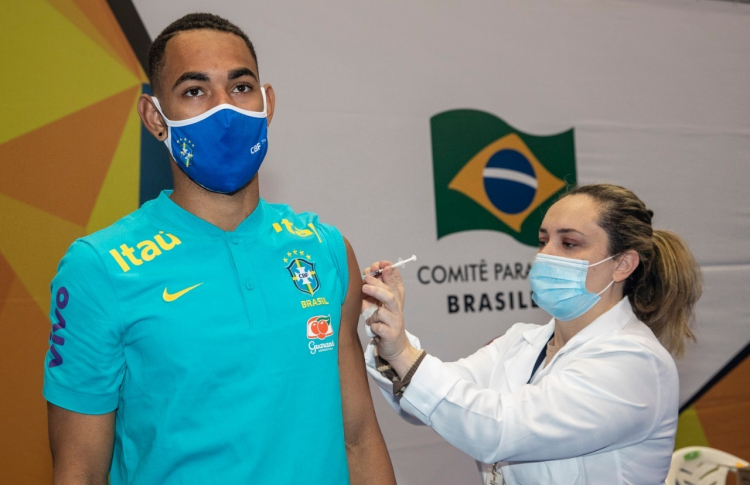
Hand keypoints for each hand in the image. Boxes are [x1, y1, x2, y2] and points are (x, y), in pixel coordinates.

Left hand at [362, 261, 419, 376]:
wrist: (394, 347)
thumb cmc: (384, 323)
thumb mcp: (380, 305)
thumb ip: (374, 291)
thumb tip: (366, 275)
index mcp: (396, 299)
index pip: (396, 282)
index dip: (390, 271)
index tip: (381, 264)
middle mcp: (397, 309)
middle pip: (390, 293)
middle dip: (378, 284)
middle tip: (365, 278)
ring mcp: (395, 322)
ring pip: (387, 307)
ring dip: (376, 298)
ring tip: (364, 292)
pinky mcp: (390, 335)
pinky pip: (381, 327)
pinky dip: (374, 325)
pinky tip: (371, 325)